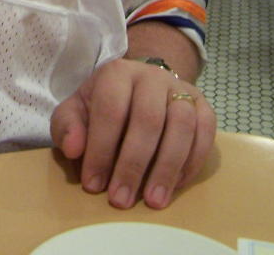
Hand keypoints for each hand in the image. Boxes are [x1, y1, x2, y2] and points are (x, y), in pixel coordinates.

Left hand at [50, 57, 215, 208]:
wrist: (137, 88)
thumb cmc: (102, 105)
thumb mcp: (76, 111)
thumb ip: (67, 127)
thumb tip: (73, 148)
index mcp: (117, 73)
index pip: (110, 110)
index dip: (101, 150)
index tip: (93, 184)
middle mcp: (152, 76)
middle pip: (148, 119)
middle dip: (133, 165)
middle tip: (121, 200)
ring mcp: (181, 90)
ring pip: (182, 125)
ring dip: (167, 168)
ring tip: (153, 200)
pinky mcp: (203, 106)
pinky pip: (206, 133)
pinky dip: (192, 163)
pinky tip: (175, 186)